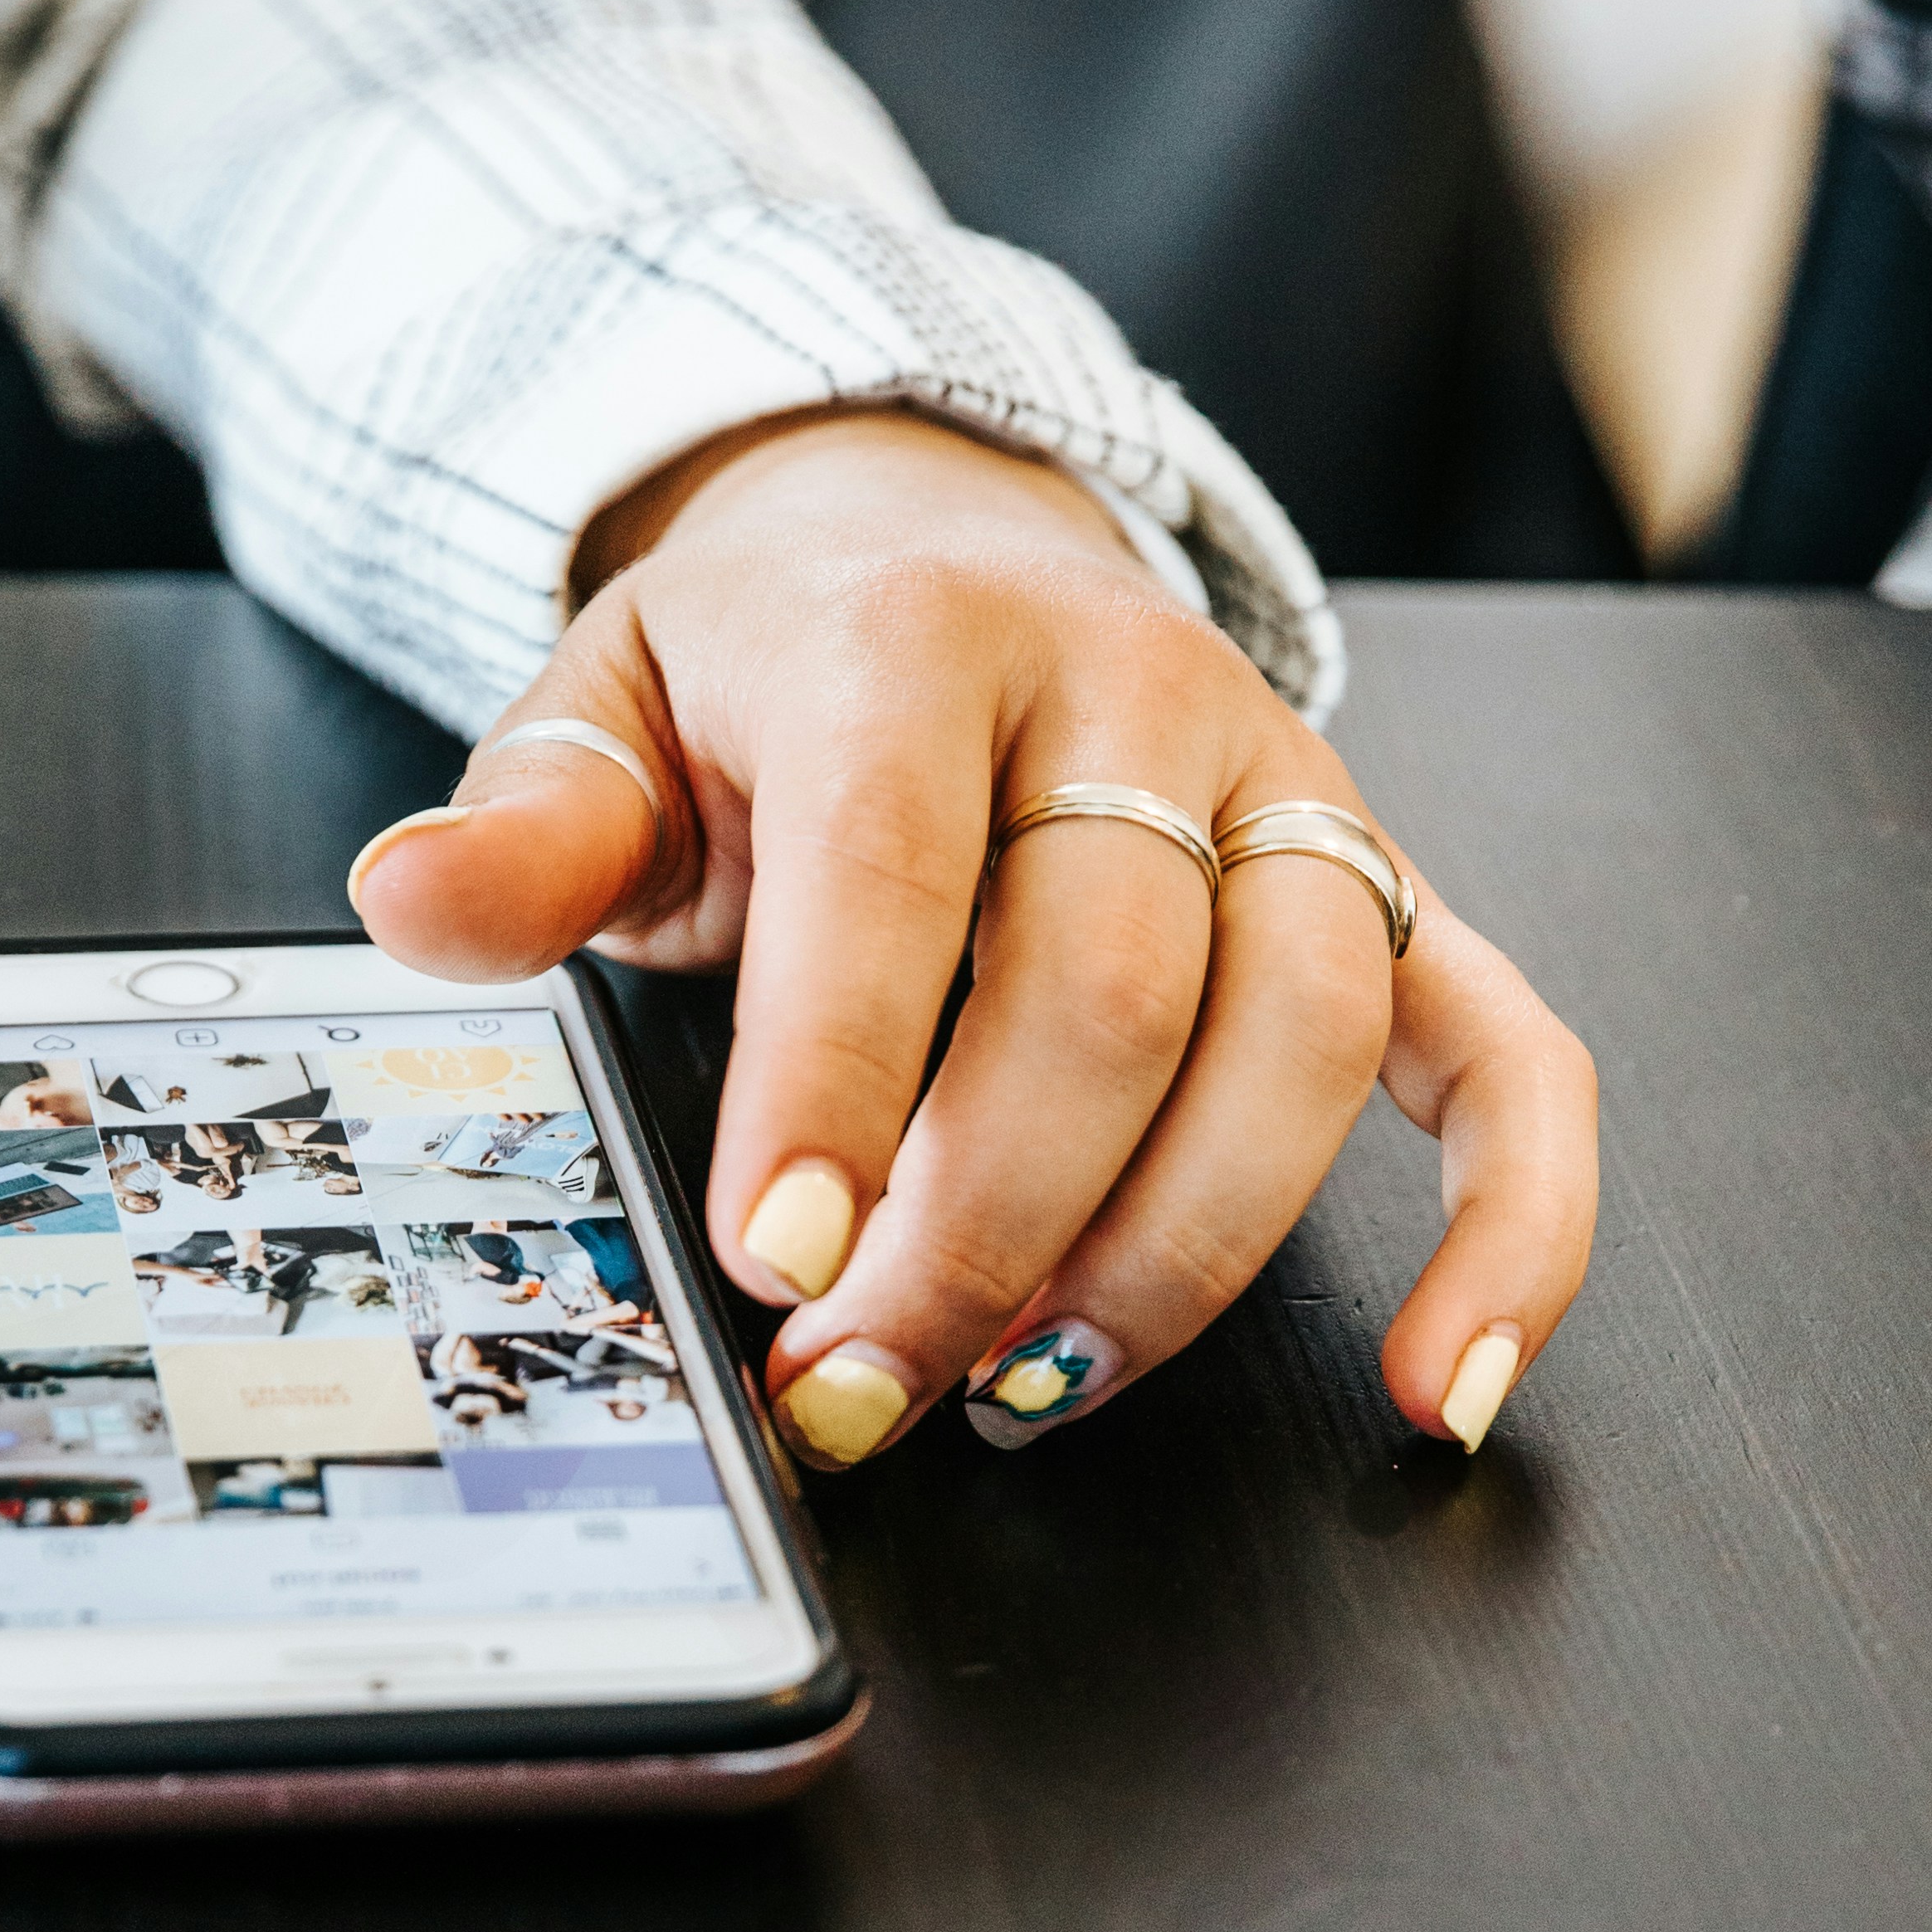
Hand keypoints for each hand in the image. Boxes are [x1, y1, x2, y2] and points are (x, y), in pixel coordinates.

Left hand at [346, 411, 1596, 1471]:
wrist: (936, 540)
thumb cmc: (767, 675)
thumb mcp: (605, 713)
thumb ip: (527, 825)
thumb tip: (416, 903)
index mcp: (916, 640)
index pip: (898, 873)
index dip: (843, 1081)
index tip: (783, 1268)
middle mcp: (1134, 695)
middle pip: (1113, 980)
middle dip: (987, 1223)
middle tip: (862, 1389)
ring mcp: (1287, 789)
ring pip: (1309, 1028)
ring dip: (1181, 1249)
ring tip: (1029, 1388)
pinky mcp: (1390, 886)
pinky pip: (1513, 1054)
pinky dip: (1516, 1229)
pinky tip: (1440, 1390)